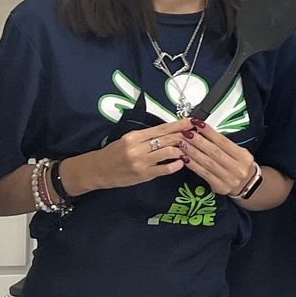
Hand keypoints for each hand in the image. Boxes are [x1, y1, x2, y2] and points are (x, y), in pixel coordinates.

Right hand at [72, 119, 190, 192]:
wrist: (97, 170)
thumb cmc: (113, 153)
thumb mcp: (127, 139)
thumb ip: (146, 137)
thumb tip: (168, 132)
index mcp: (134, 136)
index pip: (161, 128)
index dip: (179, 125)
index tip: (192, 121)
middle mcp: (138, 148)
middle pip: (167, 139)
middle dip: (184, 135)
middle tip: (198, 133)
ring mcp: (141, 162)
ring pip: (168, 152)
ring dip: (182, 150)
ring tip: (189, 149)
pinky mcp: (143, 175)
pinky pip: (165, 169)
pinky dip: (176, 165)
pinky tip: (181, 162)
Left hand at [179, 119, 258, 196]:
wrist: (247, 185)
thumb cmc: (239, 165)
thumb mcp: (238, 153)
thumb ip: (224, 144)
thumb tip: (204, 132)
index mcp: (243, 157)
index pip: (224, 142)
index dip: (210, 132)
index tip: (198, 124)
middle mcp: (238, 168)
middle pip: (214, 152)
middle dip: (198, 141)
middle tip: (187, 133)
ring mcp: (229, 179)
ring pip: (207, 163)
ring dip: (193, 152)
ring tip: (183, 143)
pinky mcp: (220, 187)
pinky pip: (203, 174)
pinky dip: (193, 165)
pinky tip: (185, 158)